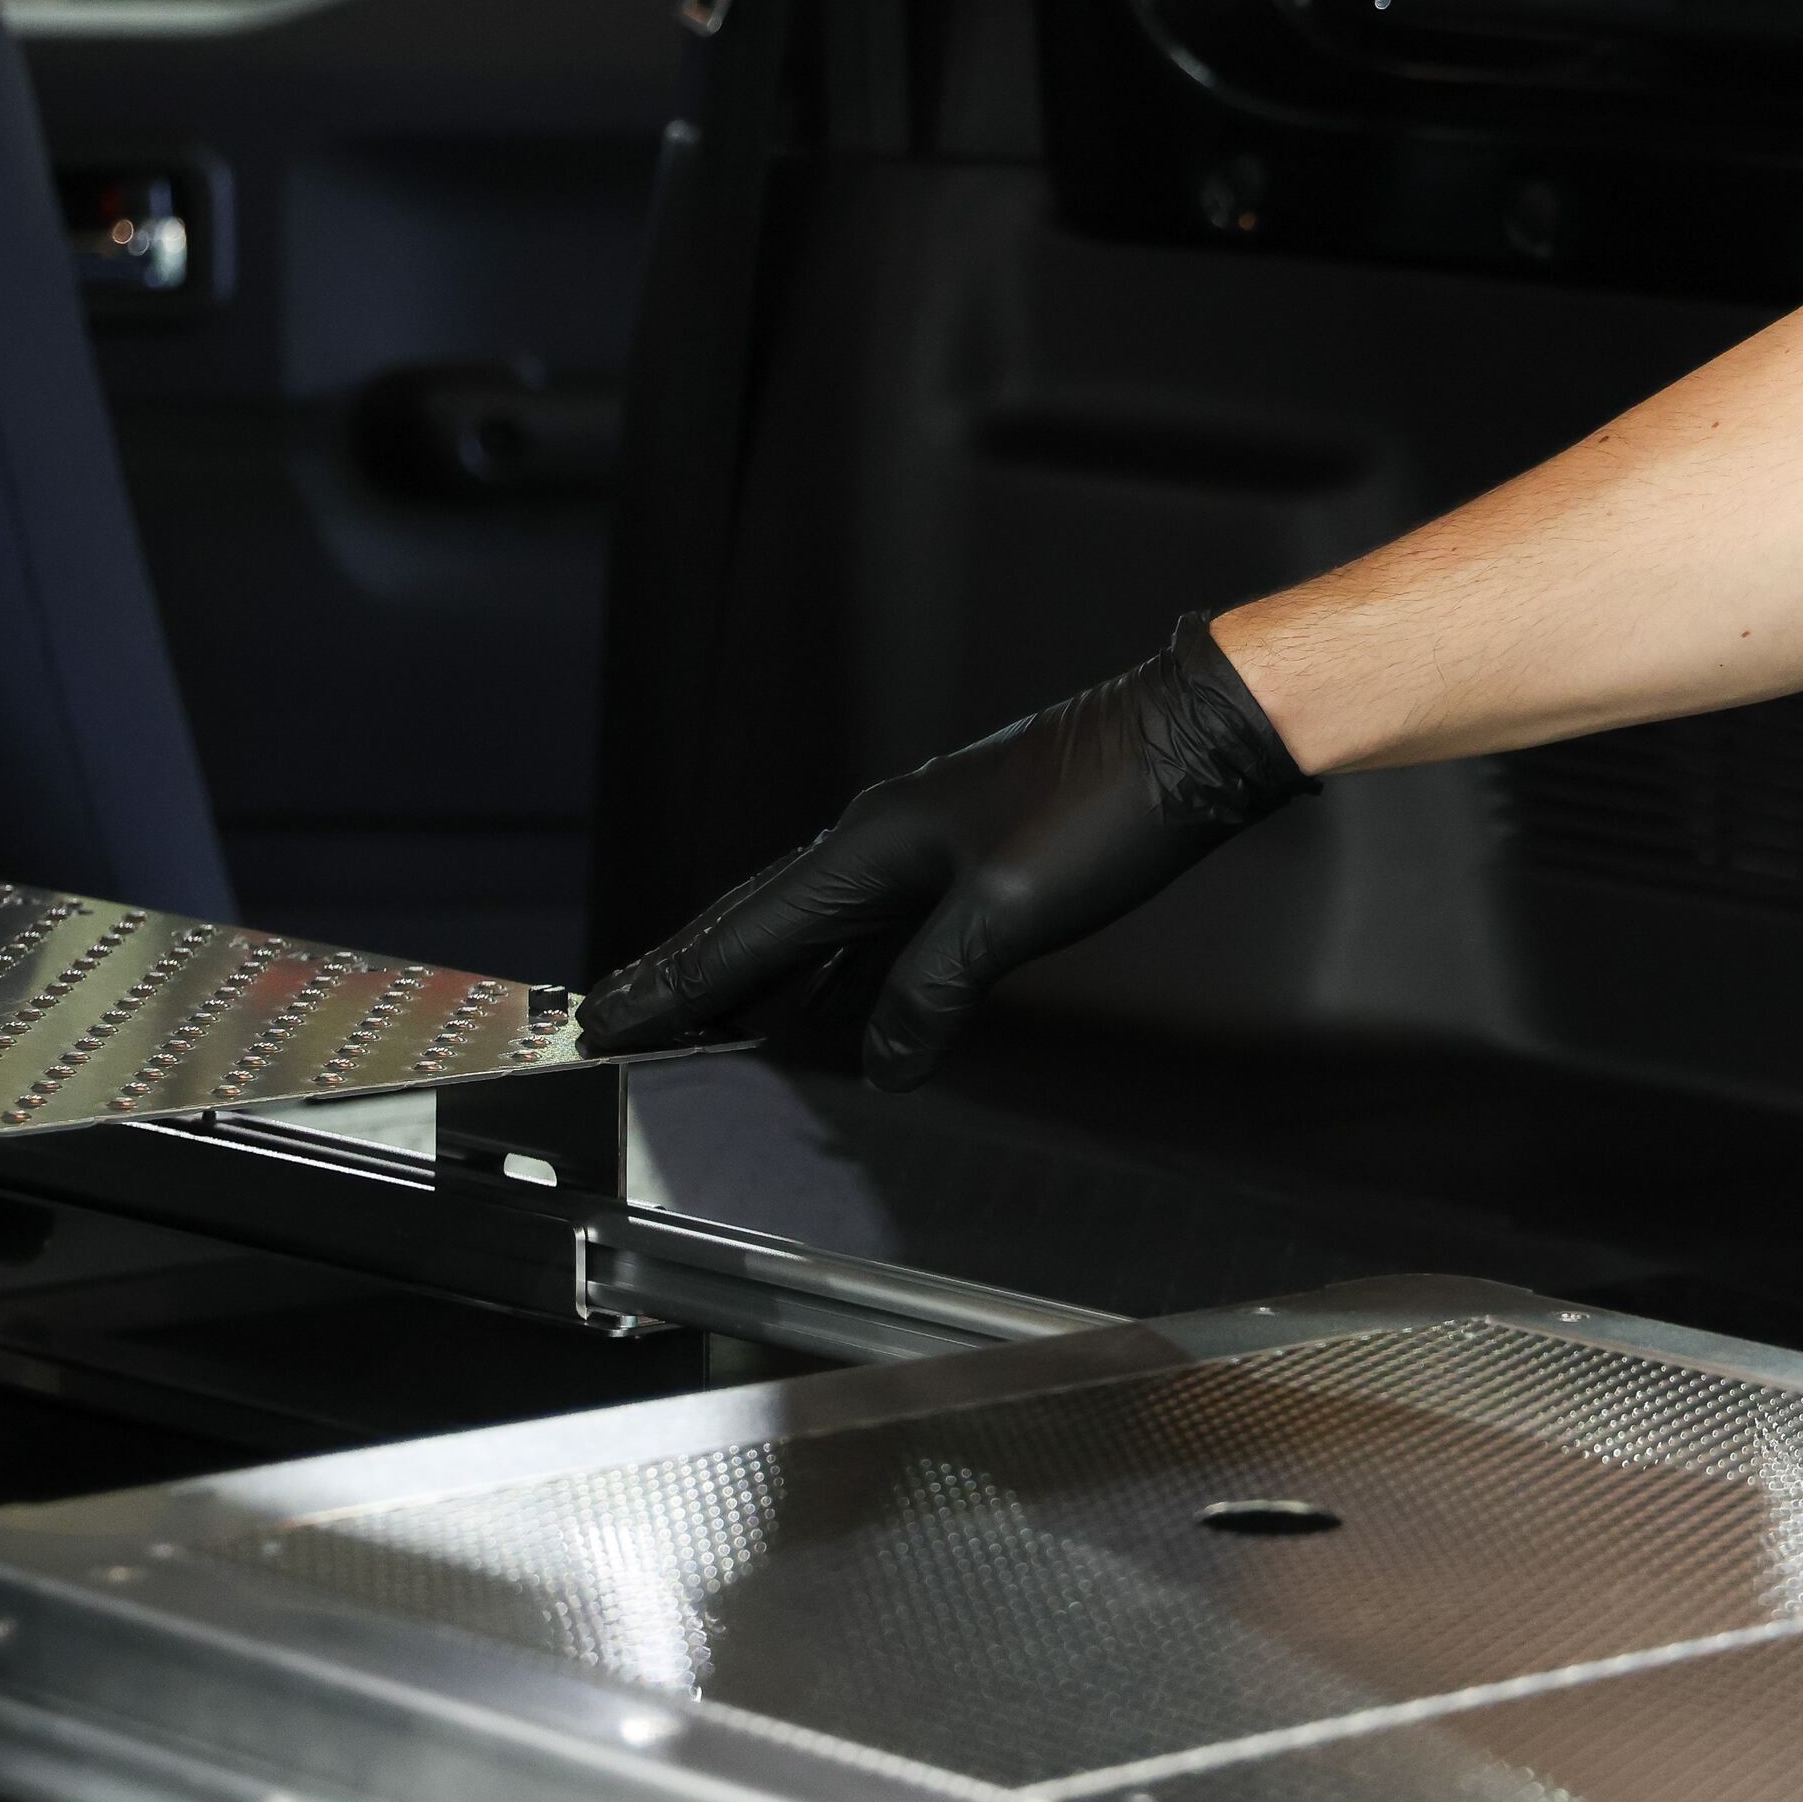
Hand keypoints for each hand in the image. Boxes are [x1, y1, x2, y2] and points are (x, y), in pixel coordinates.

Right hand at [579, 615, 1312, 1086]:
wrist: (1193, 741)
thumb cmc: (1108, 806)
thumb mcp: (1003, 916)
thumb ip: (926, 993)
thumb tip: (879, 1061)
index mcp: (868, 847)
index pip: (744, 933)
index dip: (674, 986)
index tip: (609, 1016)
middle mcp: (881, 840)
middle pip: (760, 924)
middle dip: (689, 980)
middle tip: (624, 1019)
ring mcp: (925, 848)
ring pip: (816, 930)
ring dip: (761, 981)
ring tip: (709, 1029)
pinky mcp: (972, 861)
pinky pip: (876, 933)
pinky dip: (840, 977)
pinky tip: (840, 1013)